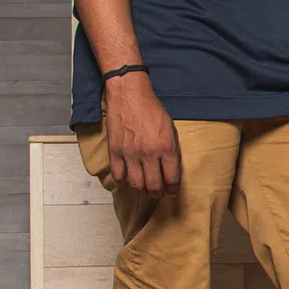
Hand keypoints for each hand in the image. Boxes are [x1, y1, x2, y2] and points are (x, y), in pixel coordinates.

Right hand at [101, 74, 181, 194]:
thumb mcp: (171, 129)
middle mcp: (149, 153)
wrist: (129, 95)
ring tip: (144, 188)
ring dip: (142, 190)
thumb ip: (172, 151)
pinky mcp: (115, 151)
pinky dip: (123, 181)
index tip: (171, 191)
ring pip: (136, 184)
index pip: (172, 178)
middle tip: (158, 193)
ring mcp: (130, 153)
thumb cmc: (152, 110)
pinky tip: (128, 179)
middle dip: (158, 194)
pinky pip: (118, 176)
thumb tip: (172, 171)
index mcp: (166, 147)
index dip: (173, 189)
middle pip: (154, 186)